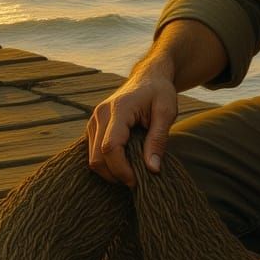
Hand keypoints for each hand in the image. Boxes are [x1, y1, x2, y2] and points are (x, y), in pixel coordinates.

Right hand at [86, 67, 178, 187]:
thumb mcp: (167, 112)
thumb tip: (152, 169)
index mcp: (119, 109)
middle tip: (137, 181)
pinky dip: (107, 164)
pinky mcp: (93, 127)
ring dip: (110, 172)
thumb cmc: (160, 93)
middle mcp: (100, 115)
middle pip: (97, 158)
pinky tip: (124, 164)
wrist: (148, 78)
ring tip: (133, 172)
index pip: (110, 147)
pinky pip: (93, 153)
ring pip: (92, 159)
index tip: (137, 181)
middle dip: (115, 175)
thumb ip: (158, 139)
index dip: (122, 170)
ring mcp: (93, 121)